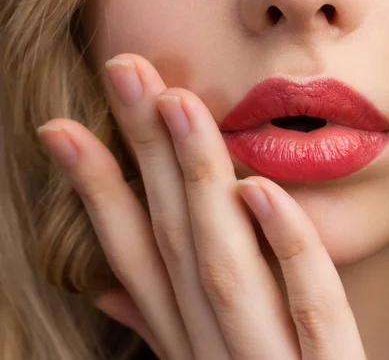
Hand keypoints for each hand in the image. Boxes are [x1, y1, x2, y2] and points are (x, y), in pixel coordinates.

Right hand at [37, 54, 366, 359]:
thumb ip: (161, 327)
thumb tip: (109, 287)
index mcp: (187, 343)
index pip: (133, 255)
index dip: (97, 191)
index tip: (64, 127)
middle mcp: (215, 350)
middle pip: (173, 239)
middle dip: (143, 154)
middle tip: (126, 70)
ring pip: (226, 263)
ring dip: (198, 182)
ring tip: (178, 104)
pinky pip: (312, 308)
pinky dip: (285, 249)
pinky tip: (261, 188)